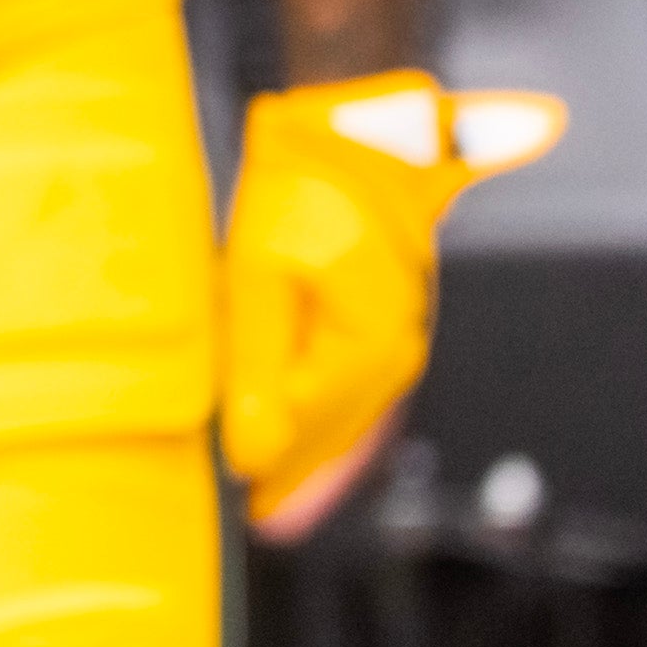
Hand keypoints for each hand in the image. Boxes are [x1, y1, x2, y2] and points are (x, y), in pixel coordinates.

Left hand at [223, 72, 563, 533]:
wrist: (356, 124)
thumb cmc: (308, 188)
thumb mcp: (262, 276)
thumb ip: (260, 369)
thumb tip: (251, 454)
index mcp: (370, 351)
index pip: (315, 439)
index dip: (280, 476)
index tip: (252, 512)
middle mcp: (395, 352)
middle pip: (344, 439)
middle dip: (305, 480)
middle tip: (271, 522)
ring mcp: (395, 335)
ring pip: (356, 418)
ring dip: (321, 457)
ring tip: (287, 497)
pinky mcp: (383, 317)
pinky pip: (363, 388)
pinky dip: (339, 421)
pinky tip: (316, 438)